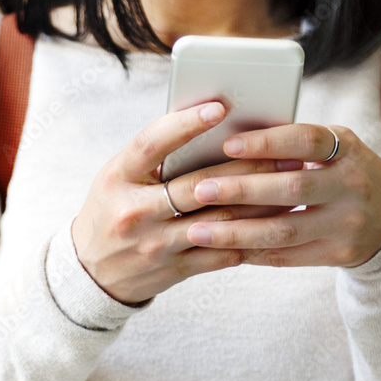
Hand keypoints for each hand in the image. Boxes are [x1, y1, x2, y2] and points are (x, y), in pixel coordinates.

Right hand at [71, 100, 301, 305]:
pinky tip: (275, 222)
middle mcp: (134, 212)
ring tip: (290, 185)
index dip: (185, 124)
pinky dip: (252, 237)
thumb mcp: (117, 178)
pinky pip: (221, 253)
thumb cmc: (111, 211)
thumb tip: (213, 128)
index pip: (151, 144)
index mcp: (117, 178)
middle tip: (285, 152)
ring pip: (219, 221)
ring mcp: (154, 244)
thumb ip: (155, 157)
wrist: (90, 273)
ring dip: (260, 203)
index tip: (220, 107)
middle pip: (198, 185)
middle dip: (247, 168)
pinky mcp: (173, 270)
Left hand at [185, 123, 380, 267]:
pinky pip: (286, 256)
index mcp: (347, 149)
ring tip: (197, 231)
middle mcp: (352, 185)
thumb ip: (290, 146)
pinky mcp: (338, 254)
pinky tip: (218, 250)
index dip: (267, 143)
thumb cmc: (338, 173)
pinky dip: (249, 252)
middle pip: (292, 189)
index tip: (227, 145)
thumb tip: (223, 141)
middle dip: (241, 190)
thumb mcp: (330, 150)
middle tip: (200, 190)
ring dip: (236, 232)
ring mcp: (347, 223)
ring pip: (285, 230)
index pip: (307, 140)